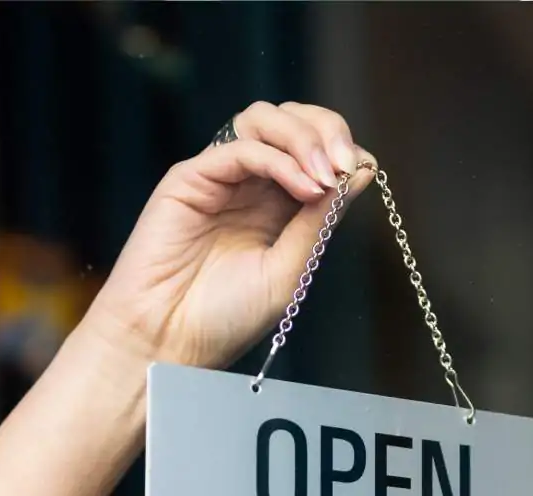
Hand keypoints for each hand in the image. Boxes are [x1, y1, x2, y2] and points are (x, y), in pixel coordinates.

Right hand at [80, 102, 371, 370]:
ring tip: (325, 173)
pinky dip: (278, 159)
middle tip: (346, 163)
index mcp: (277, 205)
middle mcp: (250, 184)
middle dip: (327, 129)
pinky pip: (239, 148)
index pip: (315, 149)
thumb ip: (322, 220)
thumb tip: (363, 171)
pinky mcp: (190, 177)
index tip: (363, 168)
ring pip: (263, 119)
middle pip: (292, 120)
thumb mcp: (290, 269)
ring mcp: (220, 177)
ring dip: (303, 136)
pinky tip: (303, 186)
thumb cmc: (225, 317)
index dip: (342, 148)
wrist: (170, 340)